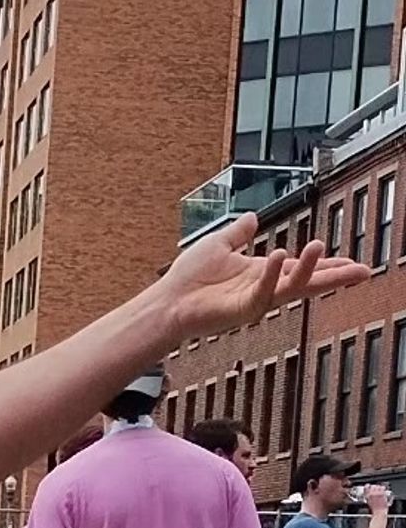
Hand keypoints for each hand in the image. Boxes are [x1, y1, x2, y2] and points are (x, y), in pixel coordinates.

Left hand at [160, 211, 368, 338]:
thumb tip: (253, 217)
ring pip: (289, 288)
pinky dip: (270, 275)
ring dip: (307, 270)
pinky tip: (278, 256)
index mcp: (262, 273)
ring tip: (319, 247)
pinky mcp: (239, 310)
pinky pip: (261, 293)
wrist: (166, 301)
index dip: (326, 265)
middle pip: (307, 282)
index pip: (301, 268)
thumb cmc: (189, 278)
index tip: (352, 262)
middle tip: (362, 271)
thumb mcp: (219, 244)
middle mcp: (263, 288)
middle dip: (334, 277)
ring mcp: (253, 300)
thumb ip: (239, 232)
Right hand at [362, 484, 391, 515]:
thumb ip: (368, 496)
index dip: (367, 486)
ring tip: (379, 489)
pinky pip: (383, 488)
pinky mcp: (382, 494)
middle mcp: (372, 494)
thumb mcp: (368, 502)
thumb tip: (369, 492)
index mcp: (367, 496)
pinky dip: (383, 488)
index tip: (368, 486)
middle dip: (374, 487)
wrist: (379, 512)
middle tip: (375, 489)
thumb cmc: (374, 509)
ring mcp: (377, 493)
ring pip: (378, 486)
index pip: (366, 487)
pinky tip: (383, 489)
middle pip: (372, 486)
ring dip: (378, 487)